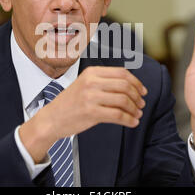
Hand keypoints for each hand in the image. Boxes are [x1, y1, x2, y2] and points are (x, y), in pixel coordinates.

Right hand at [19, 66, 147, 162]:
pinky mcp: (90, 112)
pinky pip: (117, 115)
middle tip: (141, 104)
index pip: (122, 73)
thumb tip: (131, 86)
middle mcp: (91, 82)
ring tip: (137, 114)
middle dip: (137, 96)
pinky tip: (132, 122)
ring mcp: (90, 97)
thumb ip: (104, 81)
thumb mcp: (85, 84)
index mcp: (92, 72)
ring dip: (134, 109)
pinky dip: (128, 119)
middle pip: (125, 86)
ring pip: (123, 100)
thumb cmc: (71, 103)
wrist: (52, 118)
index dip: (136, 82)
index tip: (143, 91)